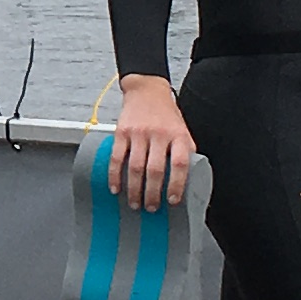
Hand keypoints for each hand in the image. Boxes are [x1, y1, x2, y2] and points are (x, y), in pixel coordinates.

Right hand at [114, 76, 195, 210]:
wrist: (147, 91)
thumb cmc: (166, 115)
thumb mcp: (182, 131)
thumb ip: (183, 153)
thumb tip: (185, 181)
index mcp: (178, 135)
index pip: (180, 164)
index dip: (177, 184)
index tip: (173, 200)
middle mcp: (159, 134)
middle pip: (155, 169)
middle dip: (152, 193)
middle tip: (151, 208)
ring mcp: (139, 133)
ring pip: (135, 167)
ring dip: (134, 189)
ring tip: (135, 203)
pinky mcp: (121, 132)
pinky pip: (117, 158)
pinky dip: (115, 176)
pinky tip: (116, 188)